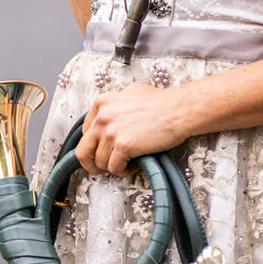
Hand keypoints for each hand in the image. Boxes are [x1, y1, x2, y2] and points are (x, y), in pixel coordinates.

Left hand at [75, 82, 189, 175]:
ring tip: (128, 162)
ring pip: (100, 162)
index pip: (85, 132)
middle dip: (91, 163)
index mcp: (101, 103)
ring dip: (113, 166)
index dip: (93, 146)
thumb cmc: (162, 102)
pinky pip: (114, 168)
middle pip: (83, 151)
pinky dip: (124, 171)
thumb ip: (115, 104)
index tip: (99, 152)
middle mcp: (102, 117)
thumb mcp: (131, 92)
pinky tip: (135, 164)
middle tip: (101, 169)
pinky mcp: (122, 146)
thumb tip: (109, 116)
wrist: (179, 109)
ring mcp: (110, 132)